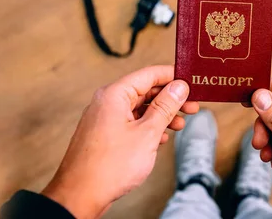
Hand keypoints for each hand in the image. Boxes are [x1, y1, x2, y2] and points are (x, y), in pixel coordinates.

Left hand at [41, 65, 197, 218]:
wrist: (80, 196)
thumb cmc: (108, 166)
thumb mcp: (147, 133)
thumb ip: (165, 107)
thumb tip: (179, 87)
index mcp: (115, 94)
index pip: (149, 74)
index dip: (173, 76)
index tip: (191, 82)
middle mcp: (107, 102)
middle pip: (145, 91)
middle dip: (170, 99)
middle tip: (192, 105)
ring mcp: (105, 119)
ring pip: (140, 108)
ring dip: (162, 115)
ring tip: (180, 124)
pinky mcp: (105, 134)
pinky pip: (131, 122)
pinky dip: (148, 127)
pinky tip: (161, 138)